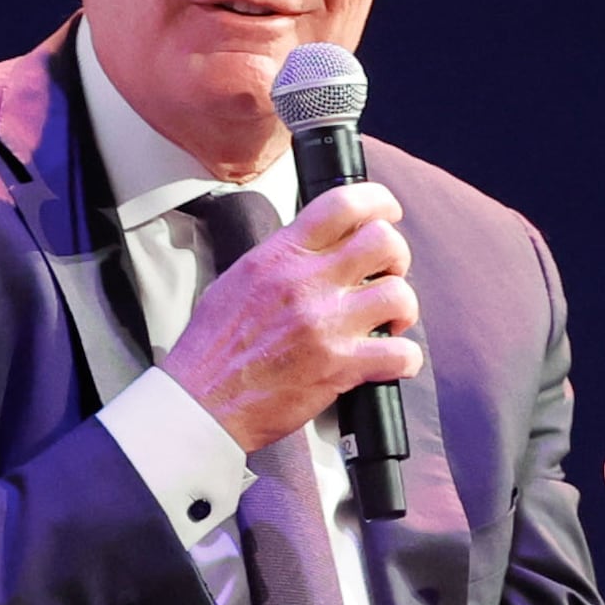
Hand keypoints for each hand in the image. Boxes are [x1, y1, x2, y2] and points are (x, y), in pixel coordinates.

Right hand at [159, 183, 422, 452]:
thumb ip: (278, 260)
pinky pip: (402, 352)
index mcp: (278, 257)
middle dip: (396, 258)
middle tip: (385, 278)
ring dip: (401, 310)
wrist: (201, 402)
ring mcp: (325, 324)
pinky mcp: (339, 366)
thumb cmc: (213, 349)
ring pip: (399, 294)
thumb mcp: (236, 282)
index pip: (341, 204)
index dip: (378, 202)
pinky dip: (404, 359)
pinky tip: (388, 361)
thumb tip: (312, 248)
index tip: (387, 214)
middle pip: (383, 242)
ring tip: (386, 324)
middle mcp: (304, 283)